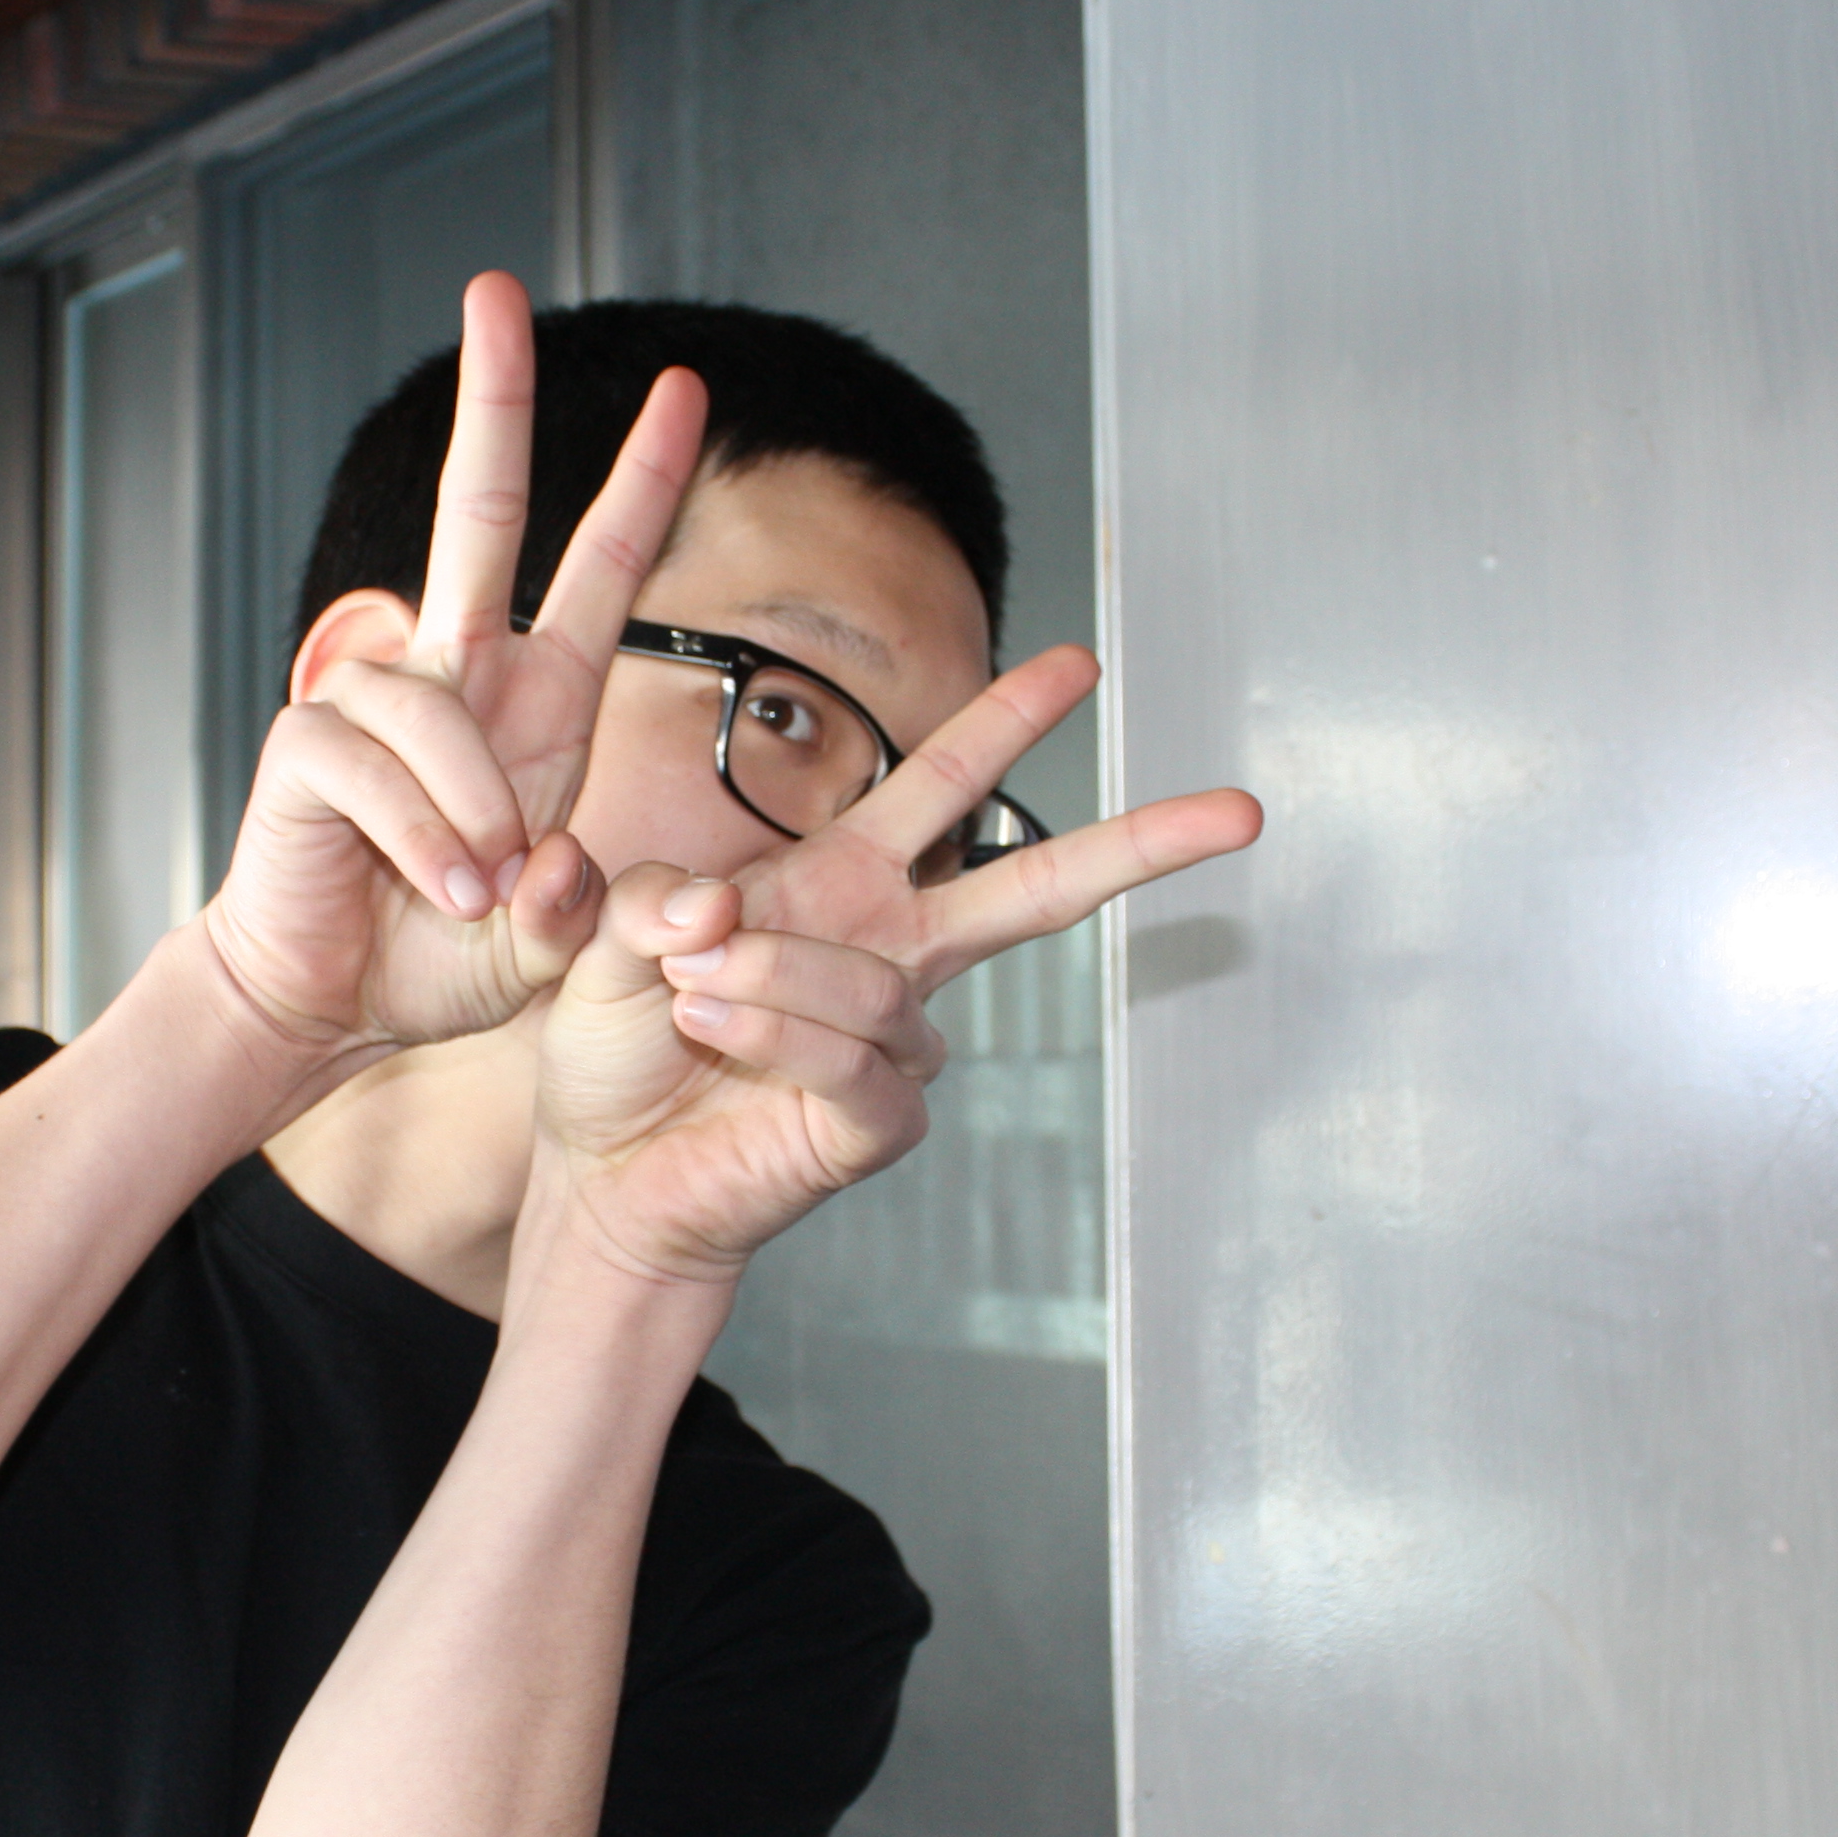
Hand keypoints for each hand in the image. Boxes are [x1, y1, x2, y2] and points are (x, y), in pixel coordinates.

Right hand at [194, 275, 705, 1069]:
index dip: (642, 479)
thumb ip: (590, 906)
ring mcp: (376, 697)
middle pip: (477, 508)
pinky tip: (437, 885)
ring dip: (473, 813)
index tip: (686, 388)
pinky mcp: (311, 742)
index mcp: (539, 699)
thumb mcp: (553, 935)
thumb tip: (563, 869)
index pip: (596, 563)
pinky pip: (379, 764)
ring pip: (439, 705)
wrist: (332, 1001)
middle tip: (498, 287)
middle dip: (491, 398)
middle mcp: (460, 674)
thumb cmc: (441, 953)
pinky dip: (422, 835)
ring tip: (477, 892)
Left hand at [530, 655, 1262, 1285]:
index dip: (1006, 723)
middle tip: (1236, 812)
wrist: (601, 1171)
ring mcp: (894, 1044)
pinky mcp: (876, 1122)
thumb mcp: (609, 935)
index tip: (1078, 665)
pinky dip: (781, 1036)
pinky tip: (716, 1024)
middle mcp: (890, 954)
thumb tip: (725, 901)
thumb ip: (655, 898)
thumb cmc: (615, 1047)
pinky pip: (858, 1064)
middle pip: (1034, 890)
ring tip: (693, 988)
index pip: (941, 789)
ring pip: (881, 988)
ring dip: (781, 978)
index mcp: (843, 885)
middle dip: (1135, 845)